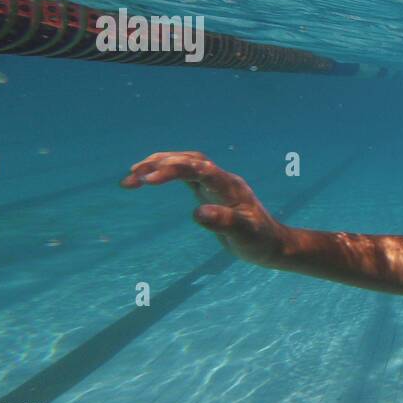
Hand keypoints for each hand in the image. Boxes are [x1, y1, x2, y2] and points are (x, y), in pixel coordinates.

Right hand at [121, 151, 286, 265]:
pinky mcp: (209, 191)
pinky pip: (185, 174)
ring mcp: (216, 183)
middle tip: (131, 177)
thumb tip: (198, 213)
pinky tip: (146, 180)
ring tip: (130, 178)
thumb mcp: (244, 235)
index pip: (199, 169)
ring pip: (185, 163)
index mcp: (230, 187)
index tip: (148, 181)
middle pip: (189, 160)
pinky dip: (165, 174)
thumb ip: (224, 222)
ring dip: (158, 165)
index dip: (173, 170)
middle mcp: (222, 180)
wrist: (271, 243)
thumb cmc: (259, 241)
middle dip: (159, 164)